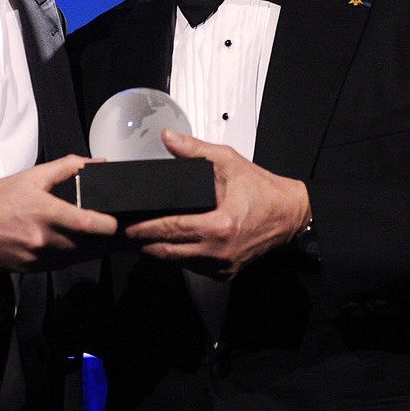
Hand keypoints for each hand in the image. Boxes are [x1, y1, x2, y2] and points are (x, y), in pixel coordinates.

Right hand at [0, 154, 117, 272]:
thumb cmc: (1, 198)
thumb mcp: (33, 175)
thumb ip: (68, 167)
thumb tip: (99, 164)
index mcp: (44, 211)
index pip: (82, 222)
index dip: (106, 225)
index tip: (120, 222)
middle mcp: (44, 238)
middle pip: (88, 244)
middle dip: (110, 238)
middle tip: (128, 230)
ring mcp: (40, 257)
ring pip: (80, 256)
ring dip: (98, 248)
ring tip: (112, 236)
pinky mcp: (36, 269)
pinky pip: (66, 264)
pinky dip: (80, 254)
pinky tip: (87, 245)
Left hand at [124, 129, 310, 279]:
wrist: (290, 214)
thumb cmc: (262, 190)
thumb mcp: (229, 161)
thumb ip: (195, 149)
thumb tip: (168, 137)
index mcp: (218, 225)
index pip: (169, 229)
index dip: (141, 228)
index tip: (122, 224)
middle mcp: (218, 251)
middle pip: (166, 251)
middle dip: (139, 243)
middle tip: (119, 233)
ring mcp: (221, 266)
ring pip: (176, 262)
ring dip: (155, 251)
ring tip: (134, 238)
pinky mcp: (224, 273)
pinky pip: (191, 266)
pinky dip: (176, 256)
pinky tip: (163, 244)